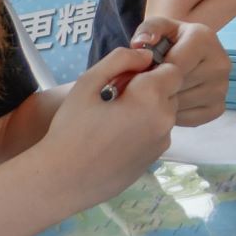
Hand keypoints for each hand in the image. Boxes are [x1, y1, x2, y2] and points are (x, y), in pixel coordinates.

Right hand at [38, 45, 179, 204]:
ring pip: (165, 113)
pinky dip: (145, 130)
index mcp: (151, 98)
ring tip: (114, 120)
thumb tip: (146, 55)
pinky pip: (158, 134)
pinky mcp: (155, 160)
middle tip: (116, 98)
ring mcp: (162, 143)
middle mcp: (164, 121)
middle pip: (171, 91)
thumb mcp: (88, 82)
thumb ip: (121, 59)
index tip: (125, 79)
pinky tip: (116, 139)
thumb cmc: (70, 129)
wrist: (63, 180)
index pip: (173, 69)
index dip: (150, 69)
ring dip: (148, 109)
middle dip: (151, 88)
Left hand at [131, 18, 228, 126]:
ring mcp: (222, 87)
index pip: (174, 65)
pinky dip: (175, 114)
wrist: (187, 51)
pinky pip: (189, 118)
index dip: (153, 72)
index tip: (144, 71)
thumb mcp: (156, 26)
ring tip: (158, 90)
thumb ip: (147, 30)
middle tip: (148, 82)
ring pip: (182, 103)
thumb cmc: (168, 39)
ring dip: (165, 101)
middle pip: (179, 85)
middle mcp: (220, 63)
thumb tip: (140, 45)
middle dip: (159, 86)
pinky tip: (170, 100)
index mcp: (205, 38)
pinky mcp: (219, 107)